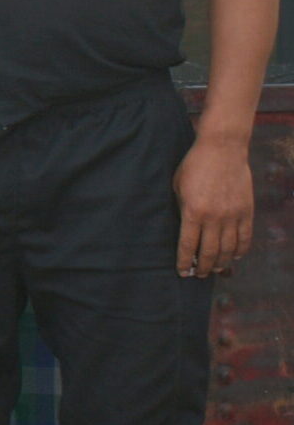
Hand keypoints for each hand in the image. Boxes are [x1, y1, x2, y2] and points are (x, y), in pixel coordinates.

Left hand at [174, 134, 253, 277]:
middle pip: (209, 252)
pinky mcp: (247, 211)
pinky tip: (234, 257)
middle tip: (198, 275)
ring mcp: (233, 215)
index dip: (184, 262)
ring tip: (214, 269)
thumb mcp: (178, 186)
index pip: (188, 245)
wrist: (223, 149)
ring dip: (221, 262)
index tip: (182, 272)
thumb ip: (182, 209)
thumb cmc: (194, 165)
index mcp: (193, 212)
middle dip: (202, 267)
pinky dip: (240, 250)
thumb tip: (185, 229)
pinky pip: (245, 237)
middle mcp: (214, 217)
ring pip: (228, 249)